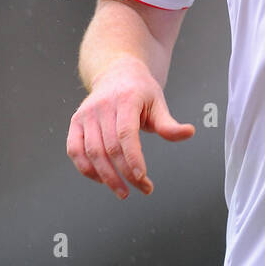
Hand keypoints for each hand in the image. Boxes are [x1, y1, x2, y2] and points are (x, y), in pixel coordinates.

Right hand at [66, 55, 194, 198]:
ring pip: (92, 152)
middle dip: (126, 173)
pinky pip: (75, 151)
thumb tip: (189, 133)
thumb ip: (169, 124)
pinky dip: (87, 169)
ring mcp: (86, 114)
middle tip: (143, 188)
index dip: (132, 158)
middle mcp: (102, 106)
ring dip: (107, 177)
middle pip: (110, 147)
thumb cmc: (140, 92)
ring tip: (123, 191)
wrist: (117, 74)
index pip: (126, 133)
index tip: (142, 177)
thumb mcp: (158, 104)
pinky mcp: (76, 123)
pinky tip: (102, 180)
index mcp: (126, 99)